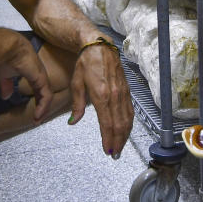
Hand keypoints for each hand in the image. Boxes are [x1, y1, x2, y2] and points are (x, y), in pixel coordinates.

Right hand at [0, 30, 52, 121]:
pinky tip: (38, 115)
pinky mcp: (42, 79)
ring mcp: (42, 77)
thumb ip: (6, 86)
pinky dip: (43, 107)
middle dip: (42, 108)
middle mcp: (40, 75)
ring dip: (43, 110)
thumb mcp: (4, 75)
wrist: (7, 47)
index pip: (39, 90)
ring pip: (47, 97)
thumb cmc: (5, 57)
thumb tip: (5, 96)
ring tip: (37, 120)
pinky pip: (46, 96)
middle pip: (45, 94)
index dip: (37, 102)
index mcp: (33, 73)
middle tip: (37, 119)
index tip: (34, 113)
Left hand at [68, 40, 133, 157]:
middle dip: (118, 142)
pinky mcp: (127, 91)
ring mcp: (123, 94)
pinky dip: (128, 124)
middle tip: (114, 154)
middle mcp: (115, 96)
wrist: (99, 47)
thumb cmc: (86, 64)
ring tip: (120, 147)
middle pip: (120, 125)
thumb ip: (76, 105)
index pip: (107, 123)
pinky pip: (130, 111)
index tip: (107, 150)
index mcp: (101, 95)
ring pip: (127, 120)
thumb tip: (72, 122)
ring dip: (125, 135)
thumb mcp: (76, 84)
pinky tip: (125, 131)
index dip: (108, 139)